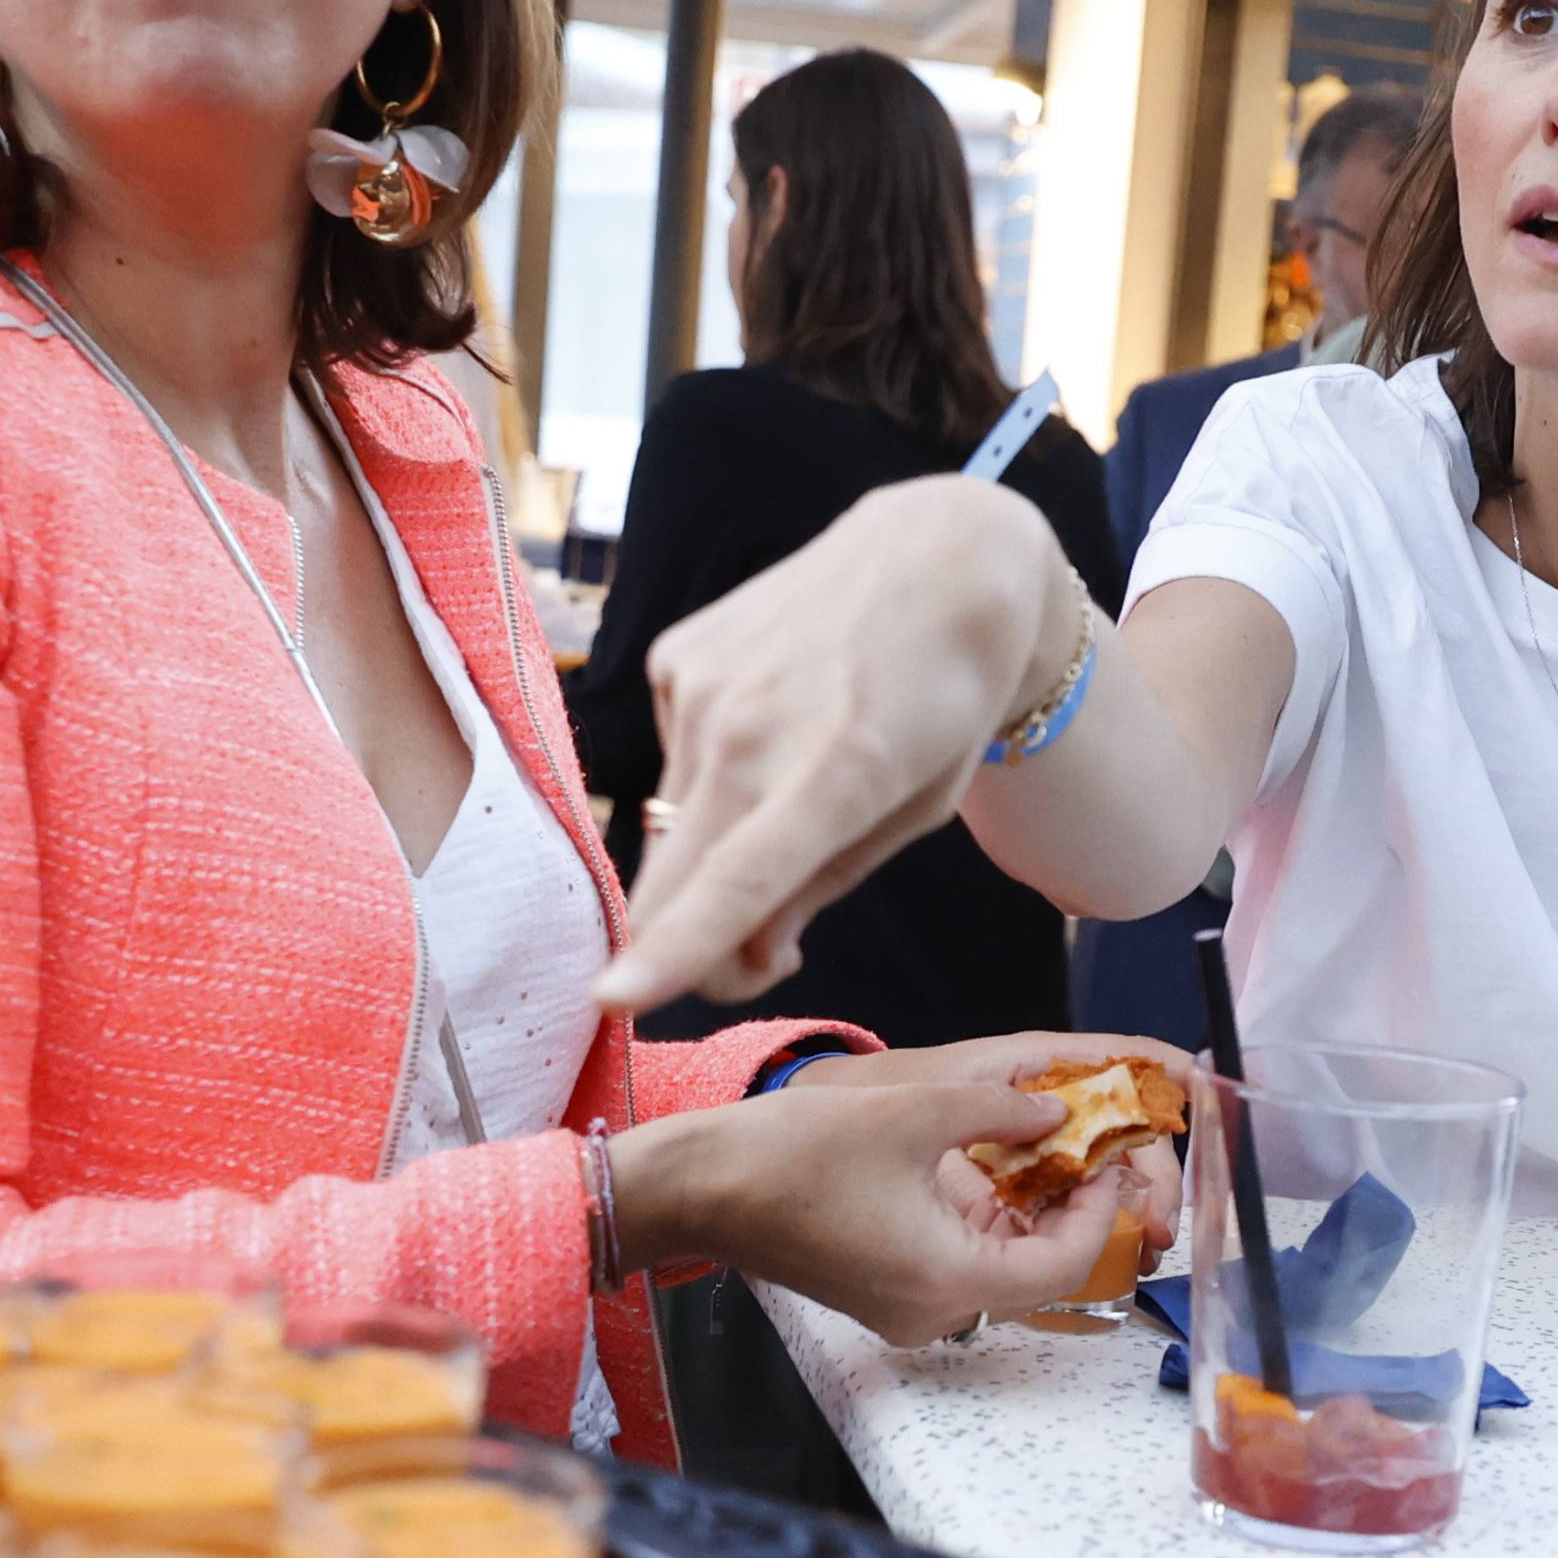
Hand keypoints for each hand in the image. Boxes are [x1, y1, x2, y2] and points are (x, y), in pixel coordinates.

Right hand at [596, 481, 1066, 1013]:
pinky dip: (713, 773)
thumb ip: (825, 886)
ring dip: (714, 848)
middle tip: (756, 960)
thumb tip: (747, 958)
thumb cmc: (945, 699)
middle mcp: (754, 725)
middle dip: (686, 945)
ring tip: (799, 786)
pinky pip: (676, 759)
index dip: (673, 948)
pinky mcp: (675, 656)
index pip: (739, 878)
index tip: (612, 1000)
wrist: (939, 556)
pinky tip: (773, 722)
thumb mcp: (916, 807)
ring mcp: (704, 684)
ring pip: (674, 824)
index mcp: (839, 772)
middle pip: (677, 874)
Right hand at [625, 1033, 1189, 1347]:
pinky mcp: (880, 1294)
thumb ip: (1000, 1111)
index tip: (1107, 1159)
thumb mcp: (913, 1113)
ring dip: (1027, 1218)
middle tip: (1088, 1154)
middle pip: (1036, 1275)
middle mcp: (933, 1313)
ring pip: (997, 1271)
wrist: (695, 1186)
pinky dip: (982, 1225)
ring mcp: (904, 1309)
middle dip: (1068, 1214)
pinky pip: (956, 1267)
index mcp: (948, 1280)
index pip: (1063, 1265)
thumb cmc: (792, 1154)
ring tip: (1048, 1152)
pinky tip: (991, 1172)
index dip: (1098, 1212)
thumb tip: (1055, 1109)